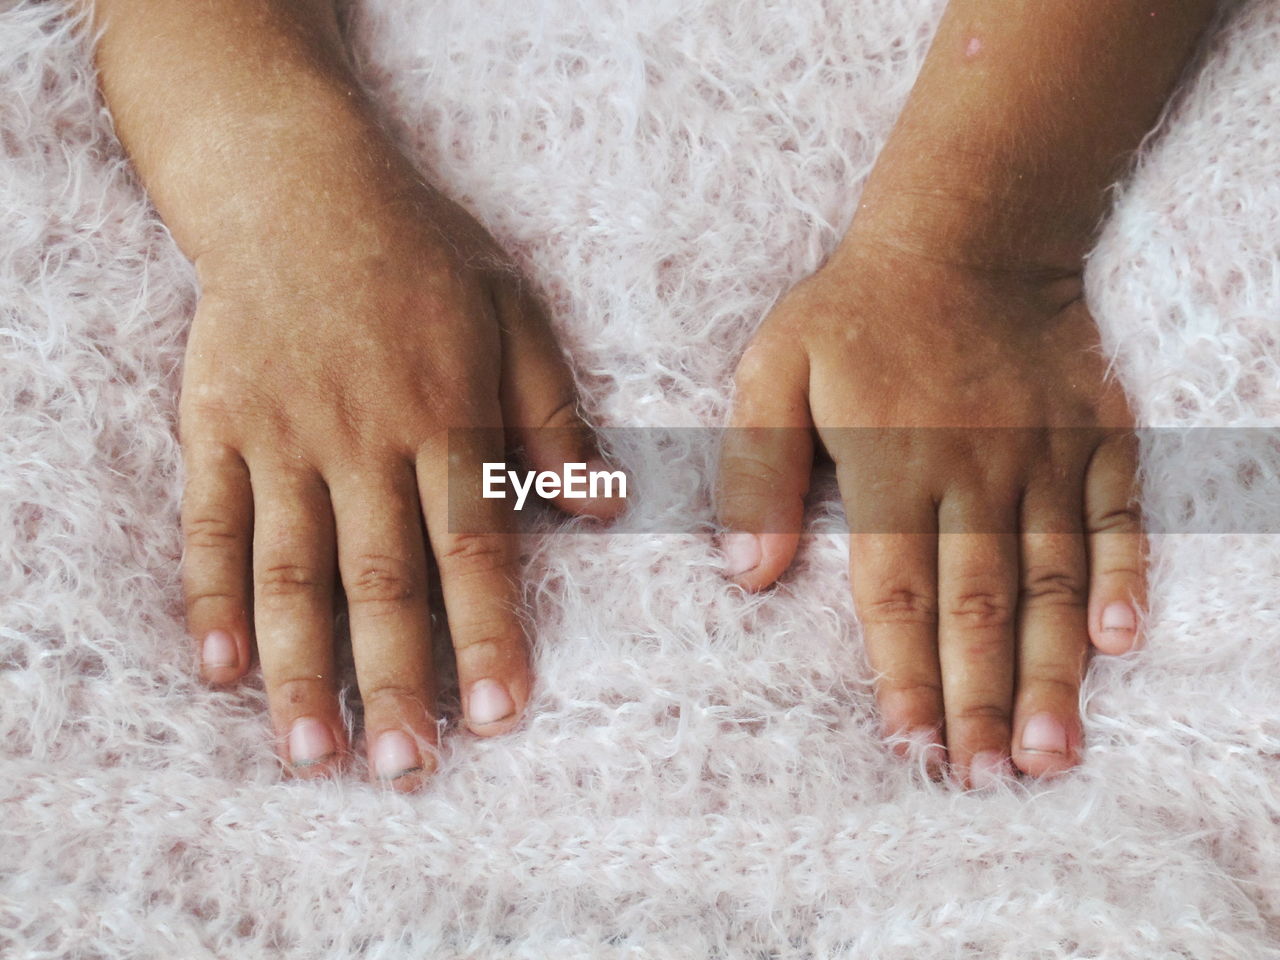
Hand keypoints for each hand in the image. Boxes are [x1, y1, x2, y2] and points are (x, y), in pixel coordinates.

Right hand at [180, 155, 615, 789]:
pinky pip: (210, 521)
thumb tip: (602, 508)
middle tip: (406, 769)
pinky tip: (219, 669)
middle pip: (381, 579)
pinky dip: (210, 596)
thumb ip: (553, 414)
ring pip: (292, 569)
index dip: (489, 637)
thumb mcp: (514, 313)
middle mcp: (363, 437)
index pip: (472, 548)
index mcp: (446, 414)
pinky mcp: (216, 424)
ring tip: (314, 752)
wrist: (298, 181)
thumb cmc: (421, 251)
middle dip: (396, 681)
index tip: (501, 717)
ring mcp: (282, 434)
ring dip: (301, 667)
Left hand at [716, 237, 1142, 784]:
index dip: (904, 676)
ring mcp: (1045, 455)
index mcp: (891, 465)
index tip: (912, 748)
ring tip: (1054, 750)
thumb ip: (757, 470)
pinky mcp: (1097, 433)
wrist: (966, 228)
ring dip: (1053, 669)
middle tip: (991, 780)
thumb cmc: (856, 309)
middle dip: (983, 699)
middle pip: (979, 604)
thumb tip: (745, 572)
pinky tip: (1121, 640)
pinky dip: (1121, 575)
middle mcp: (974, 471)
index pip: (897, 594)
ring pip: (1050, 578)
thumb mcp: (773, 370)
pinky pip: (1117, 513)